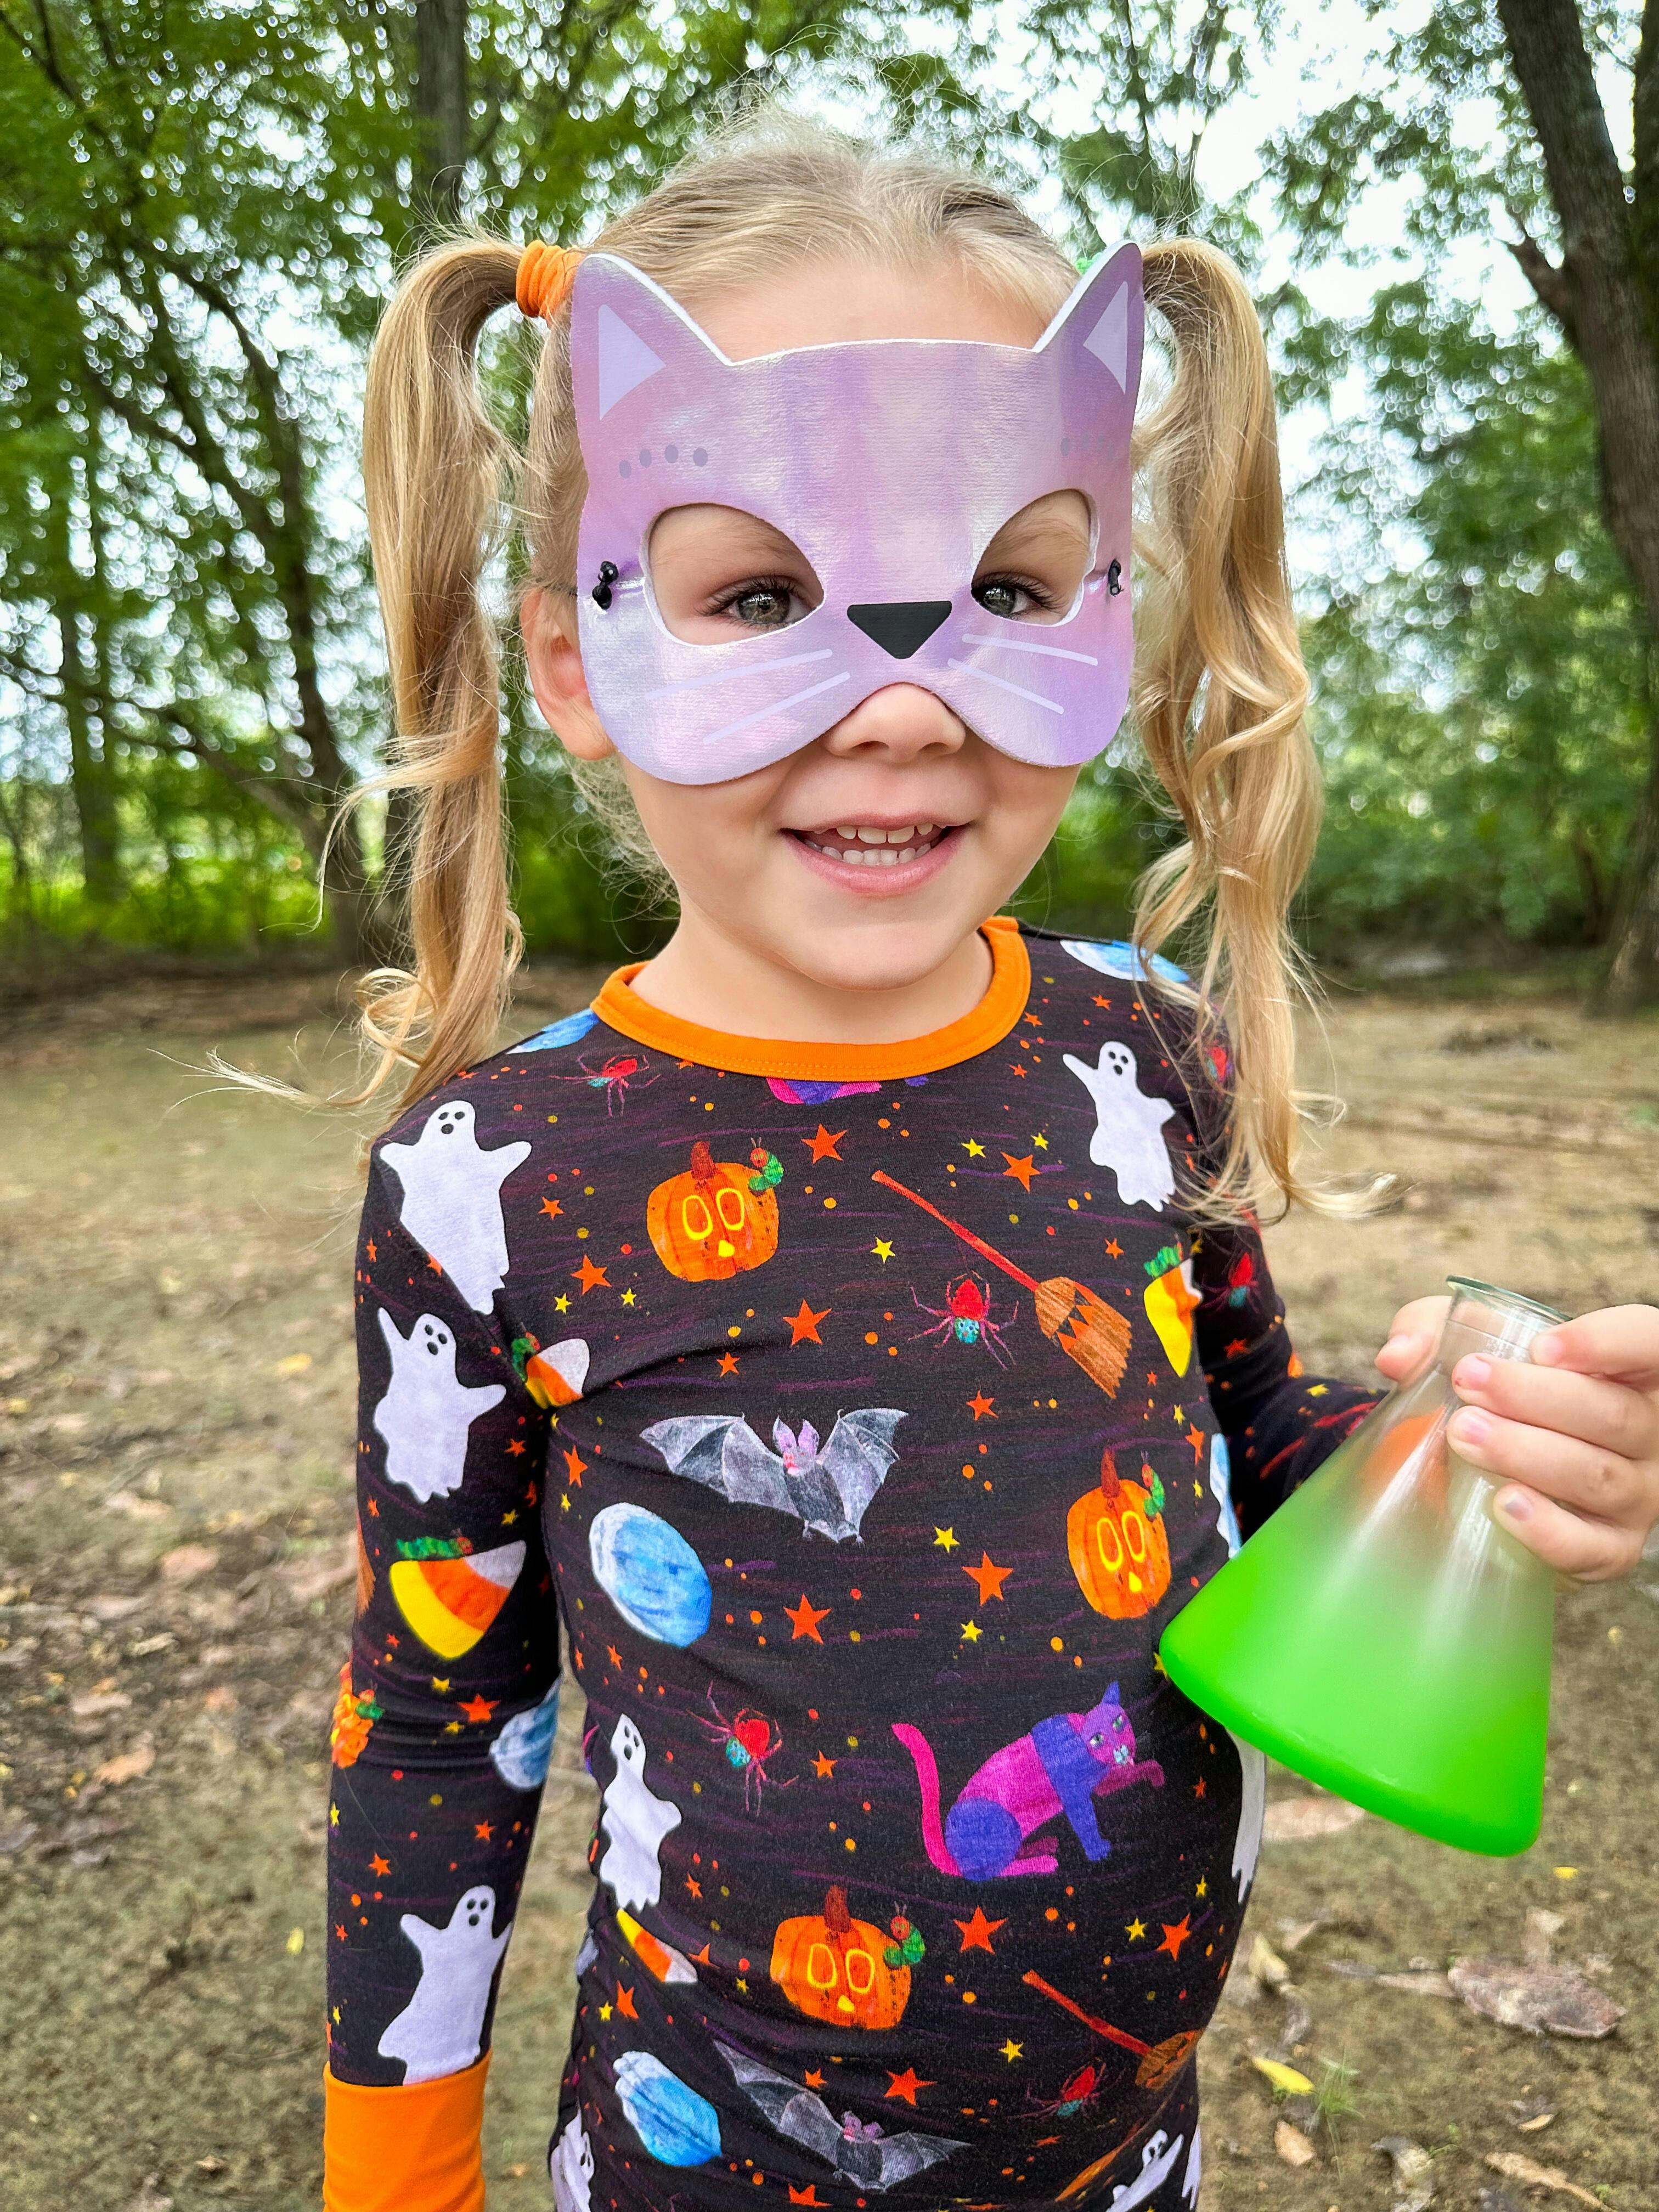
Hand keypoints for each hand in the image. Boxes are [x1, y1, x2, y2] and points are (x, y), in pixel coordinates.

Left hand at [1375, 1298, 1658, 1580]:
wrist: (1492, 1471)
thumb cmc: (1494, 1394)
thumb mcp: (1464, 1345)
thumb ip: (1430, 1332)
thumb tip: (1397, 1356)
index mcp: (1629, 1371)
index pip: (1645, 1342)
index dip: (1604, 1342)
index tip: (1538, 1348)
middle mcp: (1646, 1433)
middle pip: (1613, 1413)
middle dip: (1535, 1397)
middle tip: (1469, 1384)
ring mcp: (1634, 1495)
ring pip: (1597, 1475)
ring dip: (1527, 1454)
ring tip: (1463, 1435)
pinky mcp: (1609, 1548)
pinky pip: (1590, 1547)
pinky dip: (1547, 1530)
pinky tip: (1503, 1505)